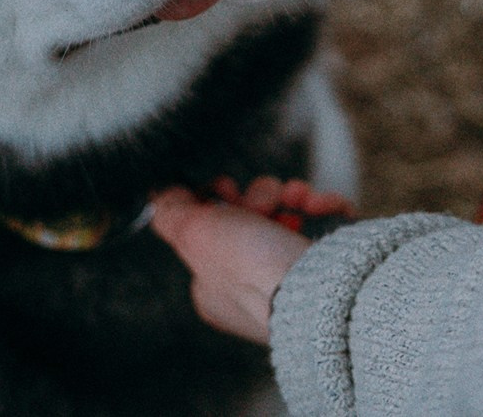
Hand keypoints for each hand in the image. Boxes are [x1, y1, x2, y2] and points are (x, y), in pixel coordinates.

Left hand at [150, 178, 356, 344]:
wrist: (321, 292)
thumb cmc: (254, 271)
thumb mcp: (194, 234)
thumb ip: (170, 213)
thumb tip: (158, 198)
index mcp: (214, 286)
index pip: (208, 232)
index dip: (217, 202)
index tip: (225, 189)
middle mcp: (249, 285)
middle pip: (248, 218)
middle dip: (260, 196)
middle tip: (264, 202)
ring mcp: (288, 276)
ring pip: (285, 214)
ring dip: (292, 195)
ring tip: (298, 198)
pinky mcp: (324, 266)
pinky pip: (322, 221)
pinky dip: (323, 206)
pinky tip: (323, 205)